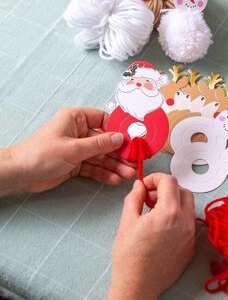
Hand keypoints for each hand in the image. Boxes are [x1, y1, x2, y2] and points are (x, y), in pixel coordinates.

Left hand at [6, 107, 135, 193]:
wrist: (21, 174)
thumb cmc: (43, 154)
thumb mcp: (74, 148)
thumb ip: (100, 144)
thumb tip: (121, 138)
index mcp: (76, 119)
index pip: (103, 120)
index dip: (119, 130)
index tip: (133, 140)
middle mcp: (79, 132)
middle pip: (105, 141)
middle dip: (119, 153)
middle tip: (134, 162)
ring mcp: (78, 149)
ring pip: (101, 156)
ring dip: (114, 165)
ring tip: (128, 174)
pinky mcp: (76, 164)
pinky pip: (94, 167)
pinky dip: (103, 173)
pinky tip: (114, 179)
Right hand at [112, 173, 194, 296]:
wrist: (138, 286)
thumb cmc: (129, 256)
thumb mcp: (127, 221)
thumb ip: (134, 198)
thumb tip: (139, 185)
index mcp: (169, 212)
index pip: (170, 181)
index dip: (155, 178)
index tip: (145, 186)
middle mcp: (185, 221)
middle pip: (183, 191)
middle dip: (167, 189)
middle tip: (149, 199)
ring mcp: (190, 235)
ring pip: (188, 207)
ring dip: (174, 203)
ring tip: (155, 214)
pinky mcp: (191, 247)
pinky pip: (188, 224)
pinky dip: (178, 218)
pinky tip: (162, 229)